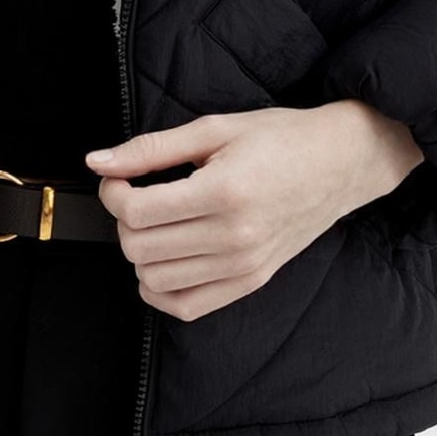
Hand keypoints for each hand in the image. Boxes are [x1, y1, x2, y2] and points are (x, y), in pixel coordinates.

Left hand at [85, 99, 424, 320]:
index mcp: (225, 192)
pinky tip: (166, 256)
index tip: (119, 177)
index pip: (138, 212)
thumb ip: (151, 148)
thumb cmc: (280, 139)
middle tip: (138, 193)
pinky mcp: (250, 283)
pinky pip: (184, 307)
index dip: (113, 192)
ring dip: (141, 252)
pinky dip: (161, 288)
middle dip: (123, 220)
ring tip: (157, 222)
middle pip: (140, 248)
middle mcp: (235, 237)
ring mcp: (243, 267)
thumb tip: (97, 162)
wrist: (339, 164)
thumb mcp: (214, 128)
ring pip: (154, 281)